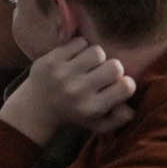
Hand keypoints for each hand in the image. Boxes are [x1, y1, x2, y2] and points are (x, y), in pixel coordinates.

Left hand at [0, 38, 137, 145]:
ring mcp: (63, 74)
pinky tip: (75, 58)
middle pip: (115, 66)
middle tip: (101, 74)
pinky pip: (78, 42)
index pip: (126, 86)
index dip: (126, 83)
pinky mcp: (50, 60)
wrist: (35, 108)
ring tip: (88, 65)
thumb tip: (131, 108)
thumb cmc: (73, 114)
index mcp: (92, 108)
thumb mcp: (97, 125)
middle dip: (112, 68)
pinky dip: (80, 48)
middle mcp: (78, 91)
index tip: (117, 85)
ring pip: (97, 51)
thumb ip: (118, 118)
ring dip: (96, 57)